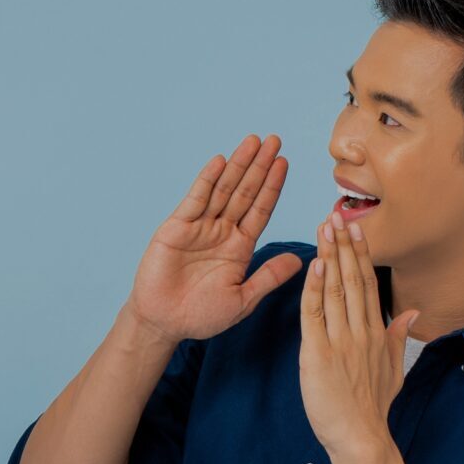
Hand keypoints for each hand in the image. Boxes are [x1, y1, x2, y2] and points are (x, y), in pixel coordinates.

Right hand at [126, 134, 310, 342]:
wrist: (163, 323)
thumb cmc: (201, 316)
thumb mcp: (242, 299)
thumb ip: (268, 278)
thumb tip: (300, 261)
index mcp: (239, 247)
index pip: (260, 209)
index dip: (273, 186)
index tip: (285, 162)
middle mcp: (222, 231)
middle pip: (245, 192)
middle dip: (260, 166)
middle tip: (275, 140)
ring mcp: (199, 227)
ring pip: (223, 190)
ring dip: (239, 165)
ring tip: (253, 142)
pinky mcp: (176, 228)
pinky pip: (196, 200)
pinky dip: (207, 180)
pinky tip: (221, 161)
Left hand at [298, 212, 421, 459]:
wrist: (361, 438)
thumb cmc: (373, 408)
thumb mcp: (393, 370)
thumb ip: (399, 338)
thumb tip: (413, 313)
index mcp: (377, 333)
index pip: (369, 284)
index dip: (363, 253)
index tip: (356, 227)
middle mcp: (362, 332)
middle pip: (354, 279)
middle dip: (346, 244)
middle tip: (338, 214)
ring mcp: (342, 342)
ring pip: (336, 291)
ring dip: (330, 257)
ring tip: (325, 228)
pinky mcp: (320, 355)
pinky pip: (316, 315)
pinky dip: (315, 289)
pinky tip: (314, 266)